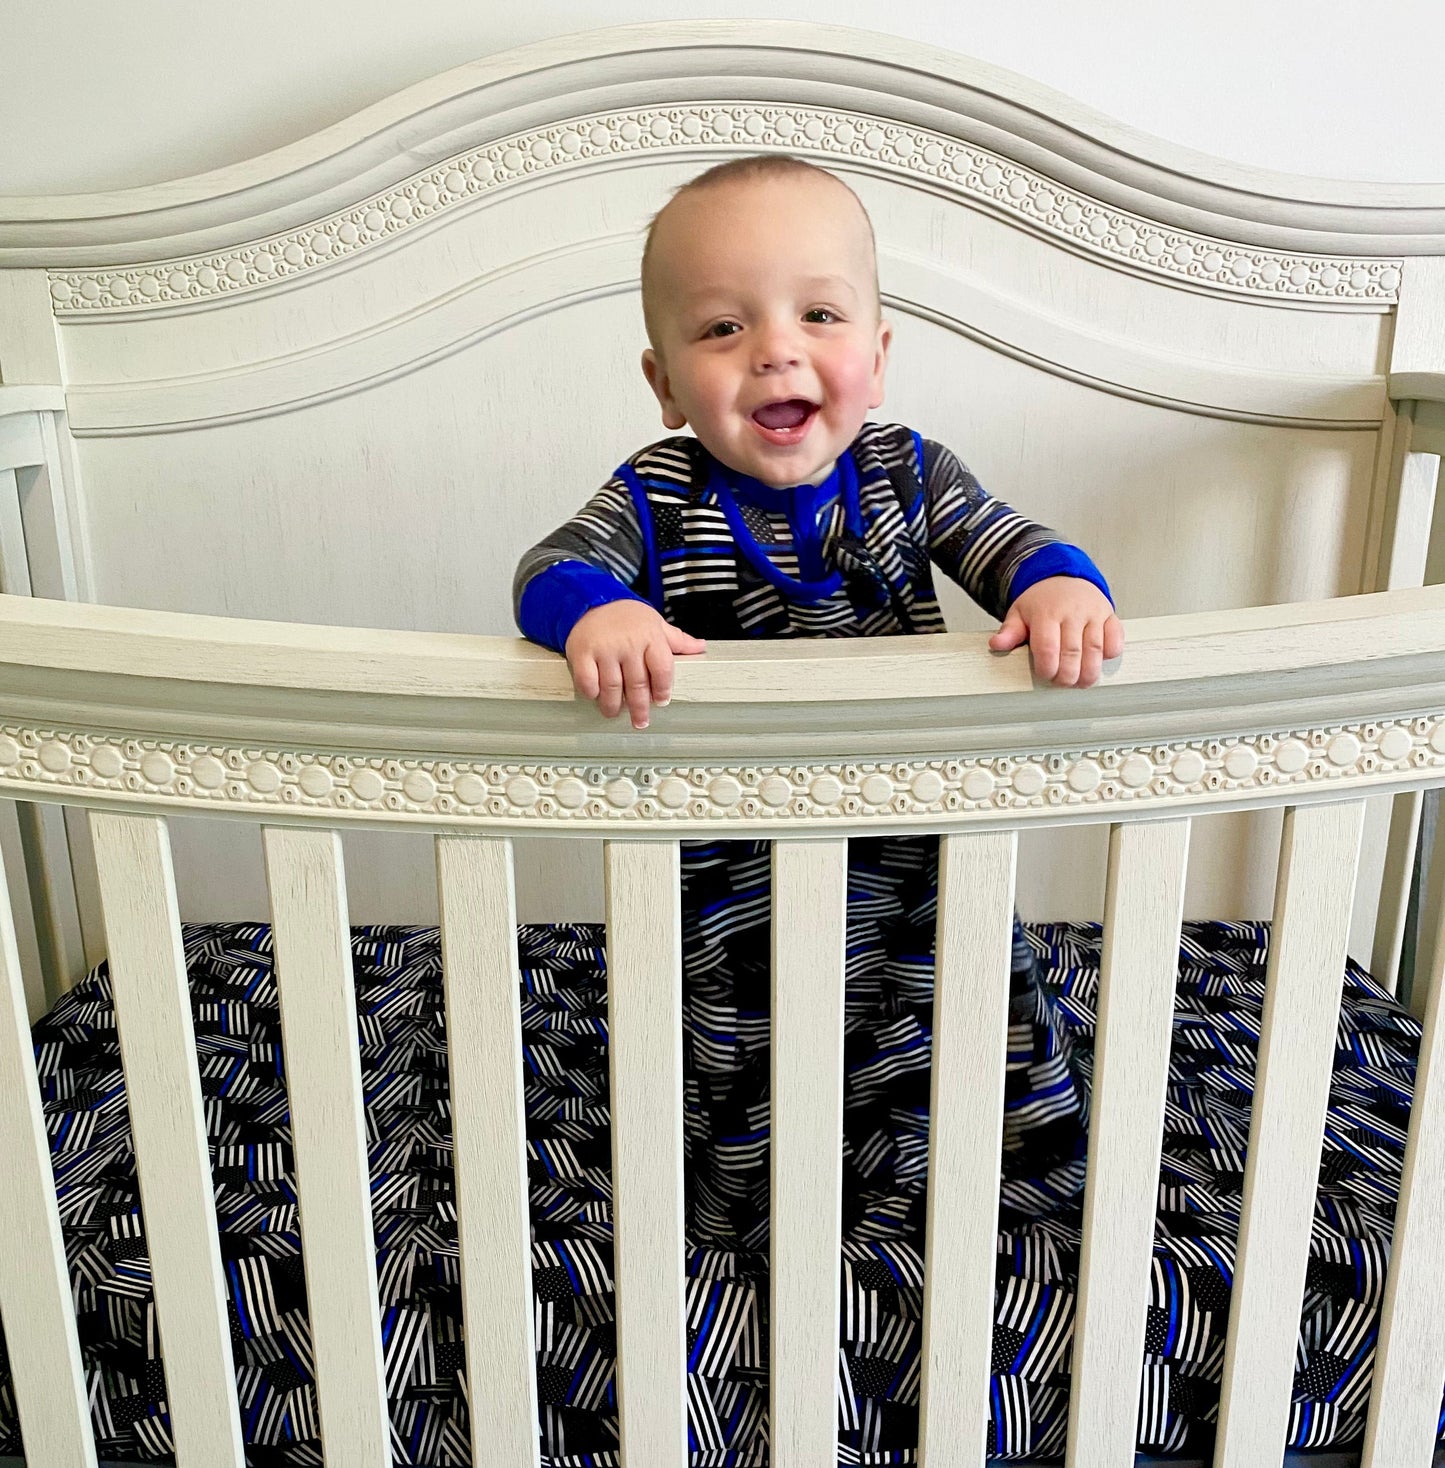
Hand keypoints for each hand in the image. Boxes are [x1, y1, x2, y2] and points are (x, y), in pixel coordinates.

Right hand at [565, 601, 706, 728]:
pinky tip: (596, 696)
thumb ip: (677, 639)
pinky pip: (588, 680)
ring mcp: (605, 649)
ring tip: (614, 713)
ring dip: (614, 705)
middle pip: (637, 684)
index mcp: (650, 637)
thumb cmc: (627, 617)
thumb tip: (700, 647)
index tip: (661, 701)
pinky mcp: (582, 653)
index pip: (662, 669)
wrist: (592, 601)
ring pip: (612, 686)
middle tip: (640, 722)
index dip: (663, 689)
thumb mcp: (655, 623)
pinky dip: (592, 692)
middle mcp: (628, 643)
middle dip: (639, 707)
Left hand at [989, 577, 1122, 687]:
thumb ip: (1009, 632)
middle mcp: (1072, 611)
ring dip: (1089, 671)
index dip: (1047, 667)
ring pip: (1095, 648)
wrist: (1063, 578)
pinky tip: (1100, 661)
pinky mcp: (1109, 615)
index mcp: (1046, 612)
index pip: (1047, 647)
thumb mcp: (1019, 613)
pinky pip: (1115, 637)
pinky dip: (1111, 653)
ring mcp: (1093, 612)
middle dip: (1068, 675)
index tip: (1045, 675)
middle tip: (1063, 683)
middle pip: (1072, 652)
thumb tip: (996, 644)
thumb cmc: (1041, 601)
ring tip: (1081, 682)